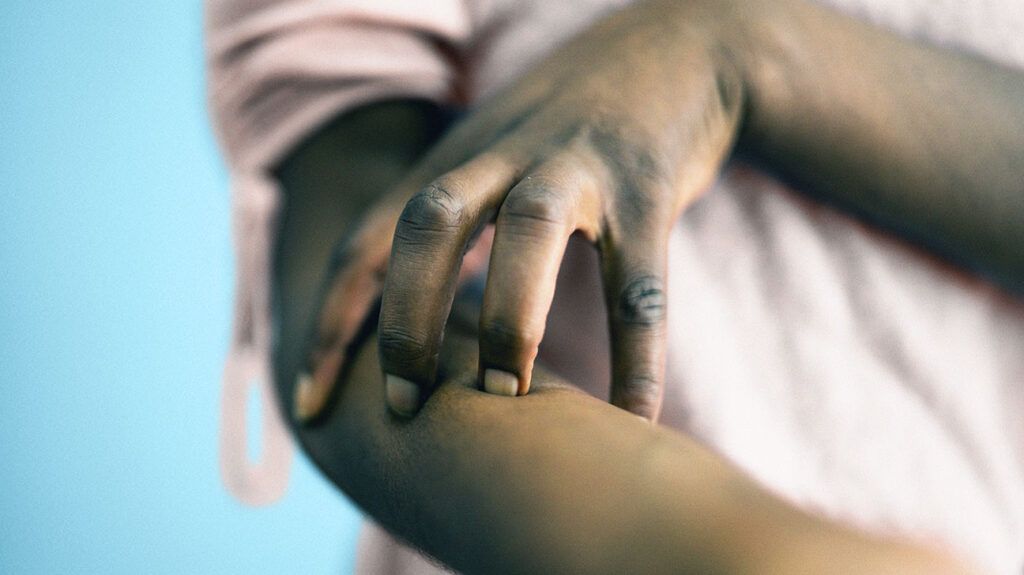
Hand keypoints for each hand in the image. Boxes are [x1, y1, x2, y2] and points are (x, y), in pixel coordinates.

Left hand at [295, 0, 749, 420]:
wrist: (674, 48)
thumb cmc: (568, 123)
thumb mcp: (495, 150)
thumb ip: (450, 212)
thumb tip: (398, 308)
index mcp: (458, 155)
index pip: (372, 234)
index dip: (334, 320)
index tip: (309, 404)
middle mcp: (507, 153)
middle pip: (429, 223)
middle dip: (404, 319)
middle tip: (403, 404)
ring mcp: (580, 166)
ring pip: (529, 234)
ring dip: (509, 322)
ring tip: (503, 400)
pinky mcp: (649, 192)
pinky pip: (638, 286)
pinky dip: (636, 359)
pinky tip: (631, 418)